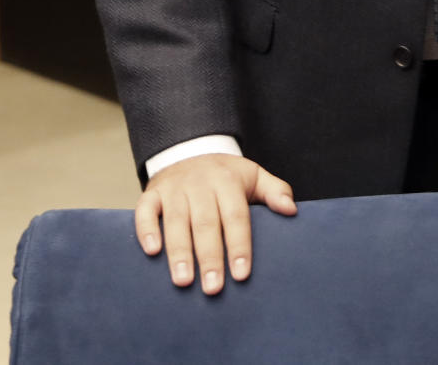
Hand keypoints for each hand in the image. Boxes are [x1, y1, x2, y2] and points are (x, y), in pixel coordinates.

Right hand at [135, 153, 296, 294]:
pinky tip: (152, 251)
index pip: (236, 215)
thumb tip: (291, 210)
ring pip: (176, 220)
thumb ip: (274, 191)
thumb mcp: (253, 175)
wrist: (190, 149)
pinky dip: (146, 229)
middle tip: (213, 288)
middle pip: (205, 222)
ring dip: (179, 251)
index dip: (239, 245)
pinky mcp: (153, 192)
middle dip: (209, 256)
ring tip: (183, 281)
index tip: (242, 274)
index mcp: (228, 181)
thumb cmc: (226, 174)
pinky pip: (146, 210)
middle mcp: (200, 183)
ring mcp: (175, 188)